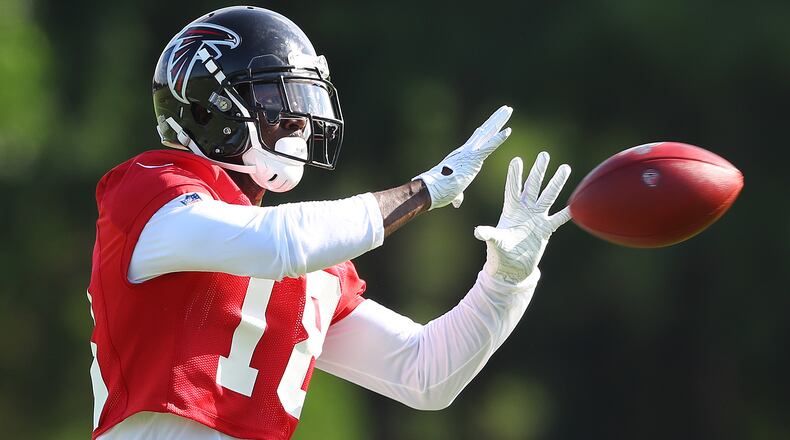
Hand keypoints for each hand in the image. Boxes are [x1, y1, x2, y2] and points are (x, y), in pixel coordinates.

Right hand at [415, 106, 511, 209]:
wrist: (431, 190)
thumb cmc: (438, 192)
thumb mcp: (453, 193)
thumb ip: (458, 195)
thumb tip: (457, 202)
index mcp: (462, 158)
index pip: (478, 142)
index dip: (488, 133)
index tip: (495, 124)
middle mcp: (466, 151)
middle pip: (484, 132)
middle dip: (496, 120)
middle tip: (506, 109)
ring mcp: (470, 153)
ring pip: (487, 133)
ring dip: (499, 121)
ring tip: (508, 109)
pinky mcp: (473, 159)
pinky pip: (489, 147)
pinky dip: (499, 139)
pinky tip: (508, 131)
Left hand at [474, 152, 571, 284]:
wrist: (512, 269)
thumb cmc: (500, 254)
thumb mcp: (494, 243)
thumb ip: (489, 235)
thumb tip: (478, 232)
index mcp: (510, 211)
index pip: (513, 189)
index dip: (515, 175)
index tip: (517, 159)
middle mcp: (525, 211)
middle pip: (533, 187)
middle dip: (539, 171)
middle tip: (544, 154)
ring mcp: (536, 219)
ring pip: (548, 197)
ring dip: (556, 183)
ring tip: (565, 167)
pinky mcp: (545, 230)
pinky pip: (558, 218)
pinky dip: (567, 212)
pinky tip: (576, 202)